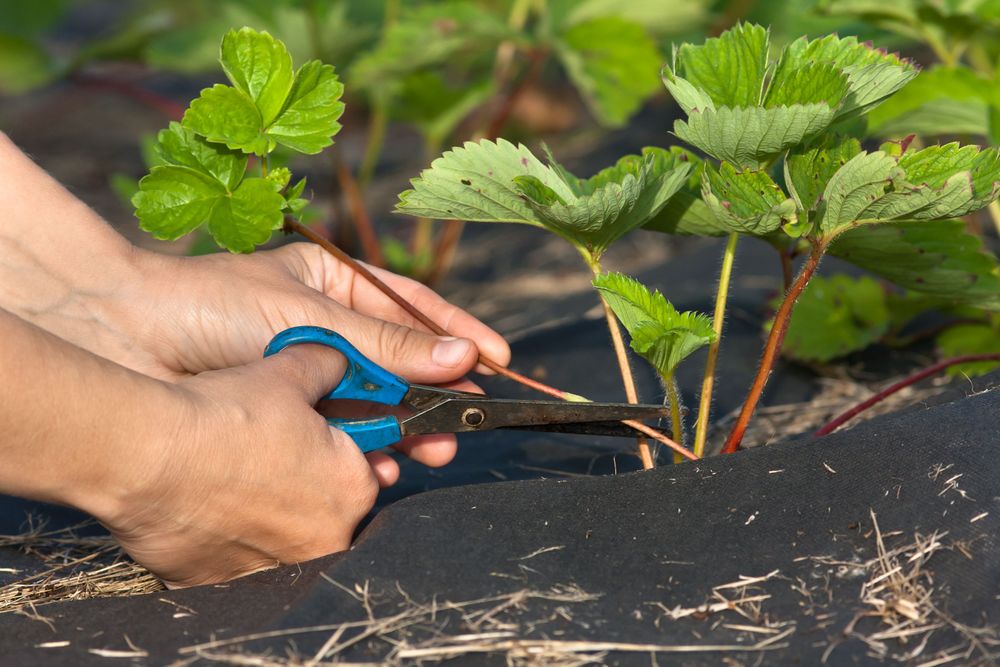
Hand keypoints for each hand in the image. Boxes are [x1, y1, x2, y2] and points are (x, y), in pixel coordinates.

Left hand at [82, 243, 509, 483]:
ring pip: (374, 404)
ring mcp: (309, 374)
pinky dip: (362, 450)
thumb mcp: (314, 317)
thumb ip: (388, 346)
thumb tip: (463, 358)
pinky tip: (378, 464)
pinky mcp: (288, 415)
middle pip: (400, 365)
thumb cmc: (212, 305)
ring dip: (402, 429)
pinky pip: (339, 434)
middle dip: (434, 394)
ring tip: (427, 451)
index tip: (501, 359)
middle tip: (462, 422)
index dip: (460, 334)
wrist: (125, 338)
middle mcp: (328, 330)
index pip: (414, 309)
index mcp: (335, 285)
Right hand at [101, 341, 378, 587]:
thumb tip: (342, 362)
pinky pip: (230, 563)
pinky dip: (221, 540)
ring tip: (226, 481)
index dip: (335, 452)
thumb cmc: (226, 414)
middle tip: (262, 459)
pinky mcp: (220, 586)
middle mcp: (324, 541)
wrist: (147, 458)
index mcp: (353, 491)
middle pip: (326, 513)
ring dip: (264, 518)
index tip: (306, 439)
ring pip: (279, 541)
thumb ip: (329, 367)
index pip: (364, 473)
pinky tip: (199, 509)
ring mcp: (273, 570)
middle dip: (303, 489)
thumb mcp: (289, 372)